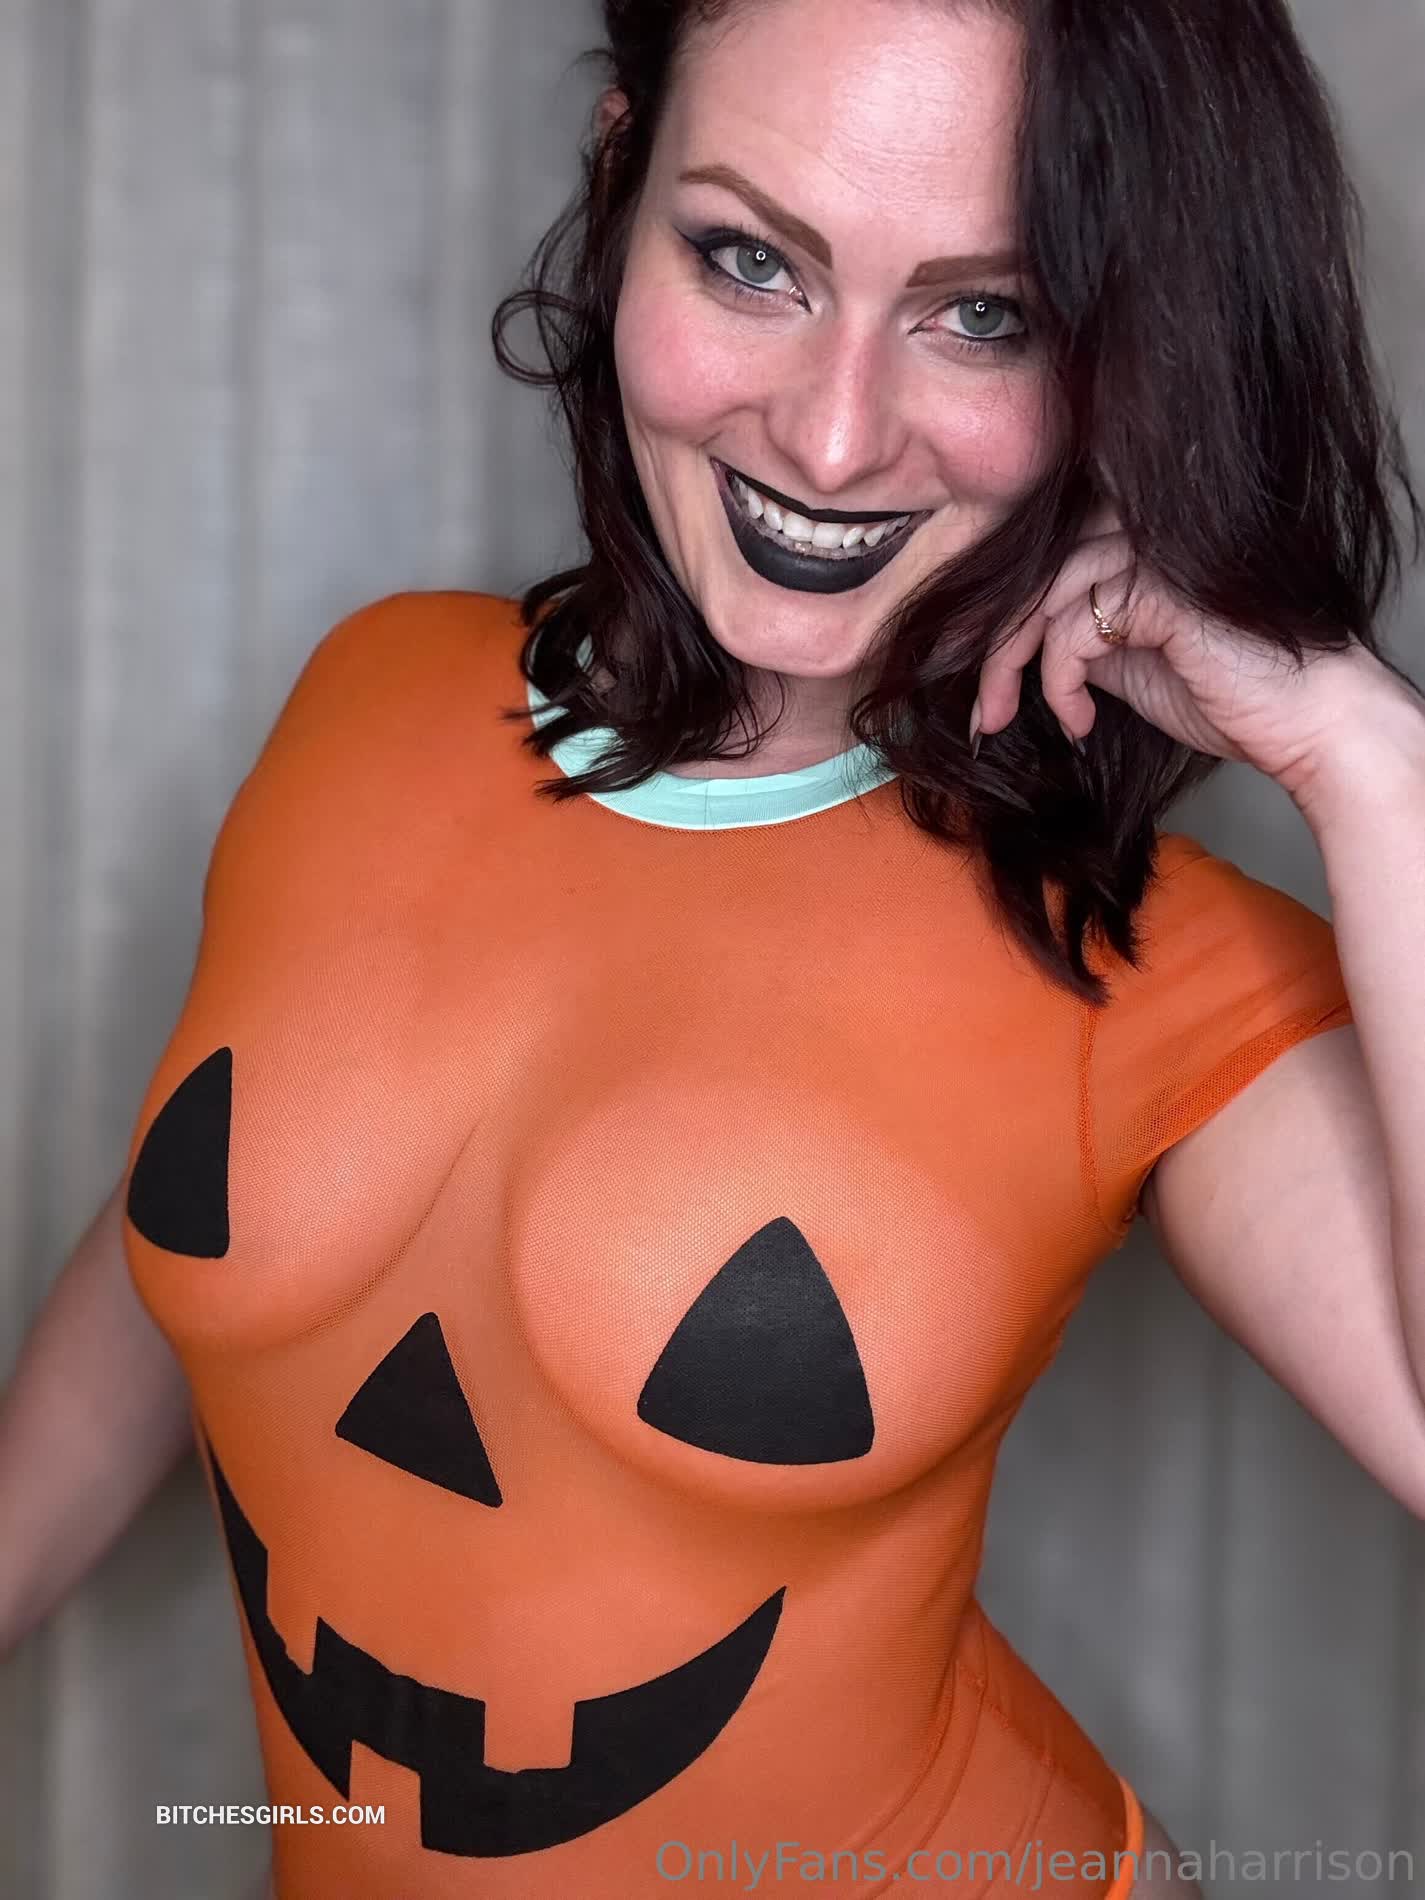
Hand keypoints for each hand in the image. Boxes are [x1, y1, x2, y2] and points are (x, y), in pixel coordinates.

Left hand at [970, 500, 1373, 799]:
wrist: (1306, 724)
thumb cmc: (1232, 698)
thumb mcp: (1131, 666)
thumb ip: (1085, 638)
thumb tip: (1026, 644)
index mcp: (1139, 548)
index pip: (1043, 564)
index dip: (998, 622)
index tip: (983, 686)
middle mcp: (1144, 537)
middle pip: (1031, 575)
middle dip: (991, 649)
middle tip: (982, 714)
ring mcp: (1154, 556)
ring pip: (1042, 600)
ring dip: (1012, 669)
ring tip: (1009, 717)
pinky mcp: (1159, 591)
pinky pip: (1072, 630)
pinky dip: (1059, 683)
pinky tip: (1080, 720)